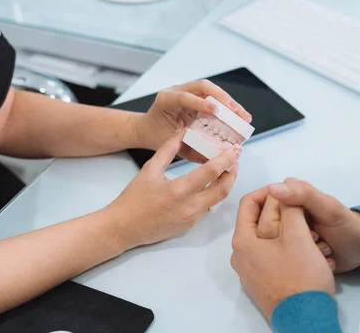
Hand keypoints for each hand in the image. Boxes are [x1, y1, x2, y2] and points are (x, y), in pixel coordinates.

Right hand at [107, 130, 240, 248]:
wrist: (124, 227)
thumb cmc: (134, 199)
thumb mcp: (149, 170)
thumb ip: (167, 150)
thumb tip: (181, 133)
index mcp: (180, 190)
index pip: (212, 172)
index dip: (226, 159)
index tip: (234, 150)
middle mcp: (190, 206)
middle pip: (223, 189)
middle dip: (233, 173)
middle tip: (235, 160)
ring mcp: (192, 218)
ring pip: (217, 200)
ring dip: (225, 184)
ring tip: (226, 170)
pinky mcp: (190, 225)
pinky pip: (207, 208)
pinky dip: (213, 194)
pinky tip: (210, 185)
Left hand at [136, 80, 251, 162]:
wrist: (149, 128)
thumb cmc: (157, 136)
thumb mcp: (170, 145)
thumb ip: (188, 149)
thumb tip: (212, 159)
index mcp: (165, 100)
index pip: (183, 97)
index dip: (199, 102)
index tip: (213, 109)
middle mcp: (177, 90)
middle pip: (202, 87)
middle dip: (222, 99)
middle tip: (236, 112)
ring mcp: (187, 90)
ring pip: (211, 90)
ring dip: (229, 101)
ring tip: (243, 115)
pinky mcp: (196, 95)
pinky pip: (214, 96)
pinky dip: (227, 105)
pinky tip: (238, 114)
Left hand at [231, 189, 334, 318]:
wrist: (306, 320)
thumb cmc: (300, 276)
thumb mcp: (298, 236)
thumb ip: (289, 208)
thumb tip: (282, 188)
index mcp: (242, 241)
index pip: (249, 203)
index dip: (270, 192)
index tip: (290, 191)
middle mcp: (240, 255)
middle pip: (259, 221)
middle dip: (284, 214)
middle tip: (306, 214)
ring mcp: (250, 270)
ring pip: (269, 239)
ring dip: (291, 231)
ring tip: (313, 234)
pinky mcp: (262, 281)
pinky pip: (272, 255)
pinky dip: (289, 247)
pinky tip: (310, 250)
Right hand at [268, 178, 359, 272]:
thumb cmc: (347, 226)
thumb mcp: (329, 209)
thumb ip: (303, 195)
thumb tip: (272, 188)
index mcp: (286, 197)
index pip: (260, 206)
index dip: (273, 219)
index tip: (294, 228)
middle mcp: (280, 214)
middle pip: (264, 227)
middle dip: (289, 237)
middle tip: (315, 239)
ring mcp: (283, 233)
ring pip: (270, 244)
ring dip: (295, 251)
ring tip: (318, 250)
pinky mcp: (288, 251)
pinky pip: (280, 257)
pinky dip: (297, 262)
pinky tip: (314, 262)